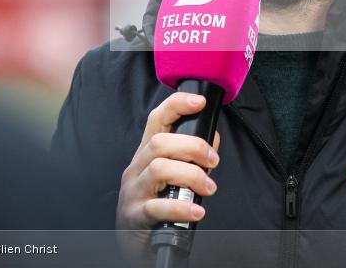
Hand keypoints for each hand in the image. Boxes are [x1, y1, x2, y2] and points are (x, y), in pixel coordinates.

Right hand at [116, 92, 220, 229]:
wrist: (134, 244)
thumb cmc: (157, 204)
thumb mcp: (172, 176)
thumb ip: (192, 156)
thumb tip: (212, 138)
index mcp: (146, 154)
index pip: (157, 119)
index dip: (177, 105)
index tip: (199, 101)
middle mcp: (137, 168)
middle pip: (159, 142)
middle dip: (193, 146)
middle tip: (213, 161)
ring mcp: (133, 191)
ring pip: (159, 168)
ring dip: (191, 175)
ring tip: (209, 188)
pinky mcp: (135, 216)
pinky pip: (158, 207)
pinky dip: (182, 209)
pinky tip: (197, 212)